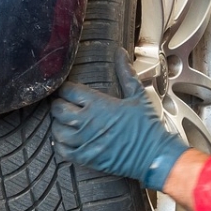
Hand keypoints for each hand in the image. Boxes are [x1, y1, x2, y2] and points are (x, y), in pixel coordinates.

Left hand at [50, 50, 189, 190]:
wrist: (153, 155)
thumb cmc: (146, 126)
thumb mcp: (138, 96)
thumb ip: (125, 73)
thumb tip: (120, 53)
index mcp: (98, 103)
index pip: (68, 90)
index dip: (65, 88)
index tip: (67, 89)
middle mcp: (87, 121)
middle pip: (58, 109)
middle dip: (58, 104)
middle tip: (63, 104)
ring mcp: (84, 141)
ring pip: (57, 129)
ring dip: (58, 124)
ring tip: (64, 122)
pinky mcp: (85, 158)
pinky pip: (62, 150)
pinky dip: (60, 144)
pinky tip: (65, 139)